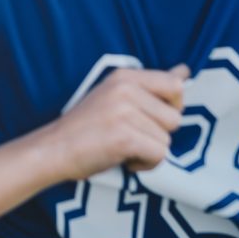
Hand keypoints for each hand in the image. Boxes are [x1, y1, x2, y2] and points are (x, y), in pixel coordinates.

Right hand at [44, 65, 188, 180]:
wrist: (53, 149)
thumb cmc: (86, 127)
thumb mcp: (116, 95)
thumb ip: (151, 85)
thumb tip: (185, 72)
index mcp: (124, 76)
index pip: (174, 85)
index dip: (172, 107)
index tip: (151, 117)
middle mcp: (125, 89)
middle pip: (175, 118)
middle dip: (158, 134)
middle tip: (131, 135)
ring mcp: (124, 112)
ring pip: (167, 140)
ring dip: (149, 151)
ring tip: (124, 148)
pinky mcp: (124, 136)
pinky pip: (158, 156)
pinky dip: (145, 165)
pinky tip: (124, 160)